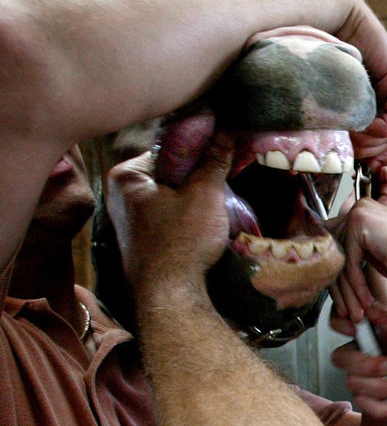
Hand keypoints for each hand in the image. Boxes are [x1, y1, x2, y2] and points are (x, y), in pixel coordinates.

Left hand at [106, 128, 233, 302]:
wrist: (171, 295)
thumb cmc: (183, 241)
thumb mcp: (206, 194)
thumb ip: (215, 160)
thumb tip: (227, 131)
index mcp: (127, 175)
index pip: (168, 148)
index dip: (199, 150)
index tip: (222, 154)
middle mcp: (119, 195)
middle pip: (168, 173)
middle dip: (195, 177)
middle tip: (223, 180)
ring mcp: (128, 220)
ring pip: (169, 197)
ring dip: (193, 199)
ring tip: (218, 204)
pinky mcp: (140, 241)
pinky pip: (167, 218)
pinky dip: (185, 218)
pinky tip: (204, 226)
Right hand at [272, 7, 386, 168]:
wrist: (317, 17)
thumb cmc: (301, 54)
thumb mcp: (305, 101)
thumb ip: (313, 127)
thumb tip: (306, 163)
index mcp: (350, 106)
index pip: (370, 142)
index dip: (363, 159)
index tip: (349, 167)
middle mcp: (369, 100)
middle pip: (384, 142)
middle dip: (371, 156)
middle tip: (355, 160)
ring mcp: (383, 91)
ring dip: (375, 146)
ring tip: (357, 144)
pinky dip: (384, 130)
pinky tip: (365, 128)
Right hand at [330, 303, 386, 425]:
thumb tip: (366, 302)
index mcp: (371, 335)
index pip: (341, 323)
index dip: (340, 324)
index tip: (353, 329)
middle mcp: (362, 354)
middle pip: (340, 357)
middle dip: (367, 365)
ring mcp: (362, 378)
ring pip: (353, 382)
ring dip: (384, 386)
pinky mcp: (365, 400)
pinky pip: (362, 401)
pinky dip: (384, 404)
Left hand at [331, 165, 386, 321]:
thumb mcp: (374, 253)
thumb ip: (353, 253)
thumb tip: (330, 268)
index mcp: (361, 211)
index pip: (338, 246)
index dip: (340, 278)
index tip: (346, 302)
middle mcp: (358, 207)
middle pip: (337, 254)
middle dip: (342, 289)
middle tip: (348, 312)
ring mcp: (358, 213)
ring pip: (342, 262)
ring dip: (349, 293)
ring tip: (356, 313)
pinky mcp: (360, 225)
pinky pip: (350, 263)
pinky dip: (357, 287)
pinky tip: (366, 303)